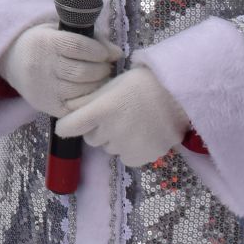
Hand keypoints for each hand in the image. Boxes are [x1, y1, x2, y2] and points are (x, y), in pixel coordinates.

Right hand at [0, 22, 117, 118]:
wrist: (11, 60)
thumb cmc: (43, 43)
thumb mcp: (60, 31)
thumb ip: (88, 38)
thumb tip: (117, 53)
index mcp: (44, 42)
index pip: (78, 47)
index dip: (99, 51)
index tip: (107, 53)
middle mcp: (42, 66)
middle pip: (83, 71)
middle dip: (102, 70)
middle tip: (106, 68)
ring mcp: (44, 88)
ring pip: (82, 90)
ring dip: (98, 85)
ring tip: (99, 79)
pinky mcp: (46, 105)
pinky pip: (76, 107)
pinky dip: (88, 100)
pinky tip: (89, 92)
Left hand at [57, 65, 189, 166]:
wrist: (176, 94)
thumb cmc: (139, 85)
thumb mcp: (110, 87)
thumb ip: (88, 101)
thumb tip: (67, 110)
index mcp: (101, 109)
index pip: (68, 127)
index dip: (66, 126)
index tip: (70, 125)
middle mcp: (111, 130)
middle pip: (91, 139)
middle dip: (98, 130)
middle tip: (114, 117)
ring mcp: (127, 146)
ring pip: (109, 148)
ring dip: (115, 140)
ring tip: (132, 123)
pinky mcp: (142, 157)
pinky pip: (126, 158)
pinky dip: (130, 150)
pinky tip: (141, 135)